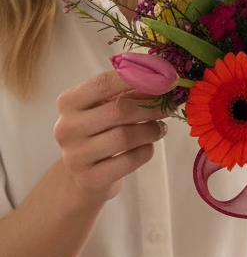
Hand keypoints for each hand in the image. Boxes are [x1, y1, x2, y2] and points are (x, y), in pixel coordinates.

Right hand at [53, 69, 171, 204]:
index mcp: (69, 102)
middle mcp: (66, 128)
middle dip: (152, 107)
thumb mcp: (109, 106)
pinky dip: (146, 151)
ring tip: (160, 128)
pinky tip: (147, 146)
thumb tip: (165, 78)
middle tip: (170, 107)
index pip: (104, 83)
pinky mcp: (90, 179)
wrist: (85, 174)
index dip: (139, 78)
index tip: (166, 78)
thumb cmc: (101, 131)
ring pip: (126, 137)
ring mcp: (75, 156)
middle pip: (119, 111)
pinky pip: (130, 160)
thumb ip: (132, 91)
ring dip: (152, 130)